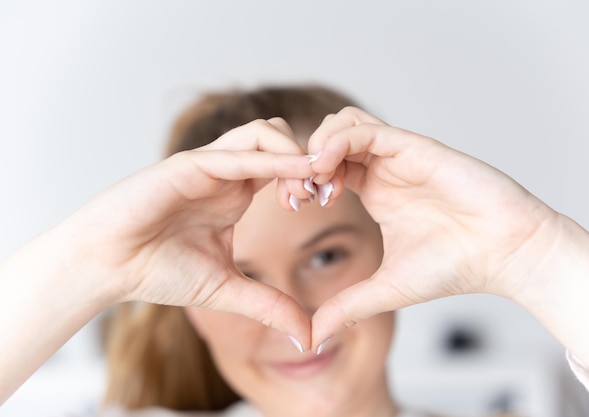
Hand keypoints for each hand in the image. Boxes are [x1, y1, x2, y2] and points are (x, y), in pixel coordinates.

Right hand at [61, 118, 314, 343]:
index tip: (326, 202)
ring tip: (306, 189)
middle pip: (281, 138)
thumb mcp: (227, 289)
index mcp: (237, 193)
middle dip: (310, 159)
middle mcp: (226, 173)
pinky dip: (269, 159)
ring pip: (263, 133)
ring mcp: (208, 166)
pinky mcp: (187, 165)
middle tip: (321, 193)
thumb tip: (308, 336)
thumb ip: (269, 306)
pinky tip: (294, 174)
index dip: (312, 176)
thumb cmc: (157, 270)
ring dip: (294, 153)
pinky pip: (235, 153)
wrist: (107, 267)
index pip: (286, 165)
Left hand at [307, 107, 559, 347]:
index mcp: (375, 191)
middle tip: (298, 193)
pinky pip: (367, 129)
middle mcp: (383, 169)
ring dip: (318, 145)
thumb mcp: (386, 289)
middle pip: (328, 138)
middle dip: (302, 160)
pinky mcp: (416, 148)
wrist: (505, 254)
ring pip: (344, 123)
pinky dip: (338, 141)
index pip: (325, 167)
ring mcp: (399, 156)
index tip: (293, 206)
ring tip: (315, 181)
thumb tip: (312, 338)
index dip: (300, 179)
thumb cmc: (456, 267)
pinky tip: (325, 167)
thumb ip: (347, 307)